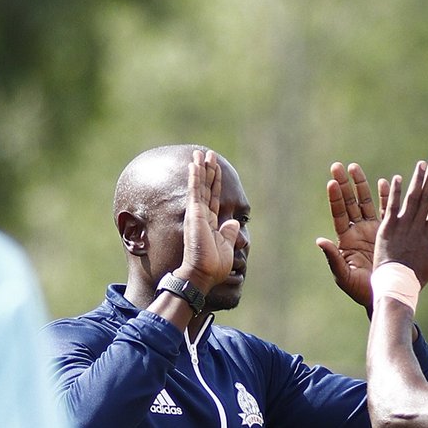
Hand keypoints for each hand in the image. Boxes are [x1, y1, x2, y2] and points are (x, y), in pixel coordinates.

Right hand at [177, 150, 240, 293]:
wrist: (203, 274)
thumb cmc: (213, 266)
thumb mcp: (226, 247)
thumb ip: (229, 233)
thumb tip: (234, 222)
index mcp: (211, 224)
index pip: (214, 199)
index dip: (216, 184)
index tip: (216, 170)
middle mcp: (202, 216)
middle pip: (207, 188)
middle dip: (208, 171)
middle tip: (209, 154)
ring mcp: (197, 214)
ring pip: (200, 186)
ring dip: (201, 169)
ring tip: (201, 152)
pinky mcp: (194, 214)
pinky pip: (195, 191)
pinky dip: (195, 177)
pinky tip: (194, 164)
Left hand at [315, 162, 388, 309]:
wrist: (382, 294)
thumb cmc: (360, 290)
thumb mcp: (344, 276)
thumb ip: (333, 258)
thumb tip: (319, 241)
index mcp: (346, 240)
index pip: (339, 214)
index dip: (335, 199)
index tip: (332, 182)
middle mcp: (357, 231)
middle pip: (349, 203)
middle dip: (344, 184)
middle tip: (338, 166)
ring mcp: (371, 230)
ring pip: (365, 202)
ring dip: (360, 185)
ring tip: (354, 167)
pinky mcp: (386, 232)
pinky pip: (386, 211)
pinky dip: (385, 197)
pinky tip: (384, 182)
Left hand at [373, 156, 427, 285]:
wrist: (397, 285)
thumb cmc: (416, 277)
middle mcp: (417, 228)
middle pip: (426, 198)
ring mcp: (402, 227)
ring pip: (411, 199)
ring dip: (417, 180)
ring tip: (421, 164)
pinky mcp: (387, 229)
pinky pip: (392, 207)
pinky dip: (394, 193)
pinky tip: (396, 178)